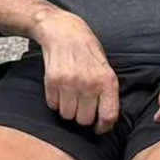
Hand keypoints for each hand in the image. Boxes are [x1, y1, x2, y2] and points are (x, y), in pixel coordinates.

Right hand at [32, 8, 120, 132]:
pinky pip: (53, 105)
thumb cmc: (88, 50)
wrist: (64, 32)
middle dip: (83, 118)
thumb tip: (106, 117)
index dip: (103, 127)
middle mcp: (89, 83)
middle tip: (83, 109)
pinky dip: (56, 103)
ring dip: (69, 111)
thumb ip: (107, 91)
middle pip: (84, 120)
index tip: (99, 128)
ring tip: (71, 98)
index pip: (108, 115)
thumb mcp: (106, 68)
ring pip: (67, 116)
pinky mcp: (52, 81)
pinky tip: (61, 91)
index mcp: (107, 81)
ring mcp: (69, 83)